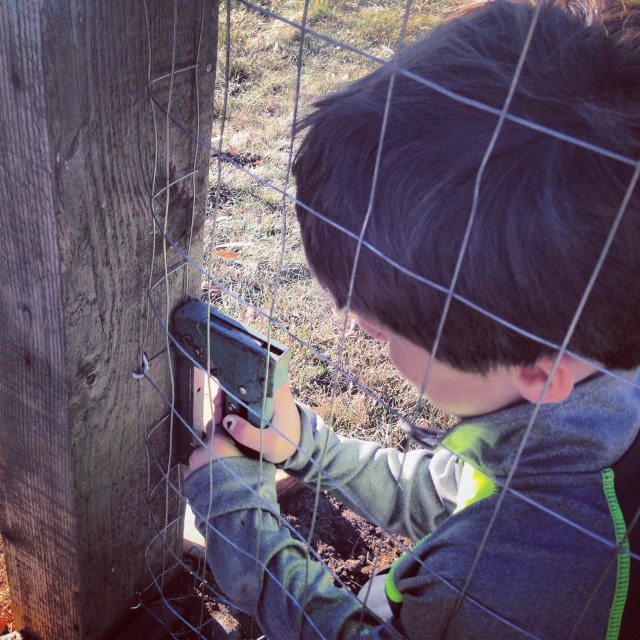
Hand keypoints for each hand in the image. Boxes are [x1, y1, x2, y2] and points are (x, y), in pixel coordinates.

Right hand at [184, 384, 300, 478]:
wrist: (298, 449)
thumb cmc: (288, 444)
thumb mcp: (269, 444)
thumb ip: (249, 435)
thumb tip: (227, 421)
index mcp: (277, 392)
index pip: (253, 376)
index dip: (234, 383)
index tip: (221, 395)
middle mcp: (271, 389)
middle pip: (244, 383)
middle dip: (227, 393)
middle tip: (216, 407)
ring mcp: (266, 396)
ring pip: (241, 392)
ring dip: (227, 401)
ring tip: (217, 417)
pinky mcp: (261, 404)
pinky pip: (244, 401)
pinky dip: (232, 407)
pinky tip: (223, 419)